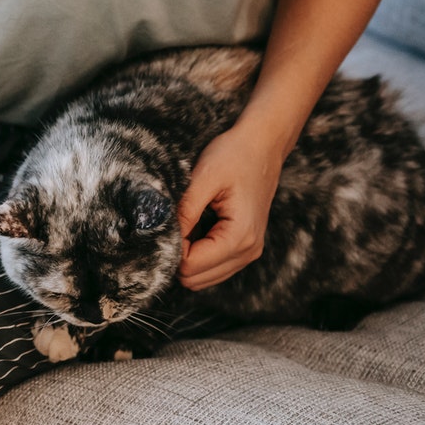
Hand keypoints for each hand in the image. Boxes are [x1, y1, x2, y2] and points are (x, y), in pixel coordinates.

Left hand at [176, 125, 283, 290]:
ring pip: (202, 278)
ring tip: (184, 224)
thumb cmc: (234, 155)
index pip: (191, 267)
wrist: (263, 145)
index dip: (170, 249)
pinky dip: (197, 254)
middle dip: (176, 257)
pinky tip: (193, 229)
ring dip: (186, 257)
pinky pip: (212, 267)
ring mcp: (249, 252)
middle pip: (195, 279)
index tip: (166, 224)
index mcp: (240, 236)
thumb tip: (161, 238)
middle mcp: (249, 251)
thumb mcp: (204, 178)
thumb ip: (184, 212)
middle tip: (171, 224)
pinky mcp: (244, 248)